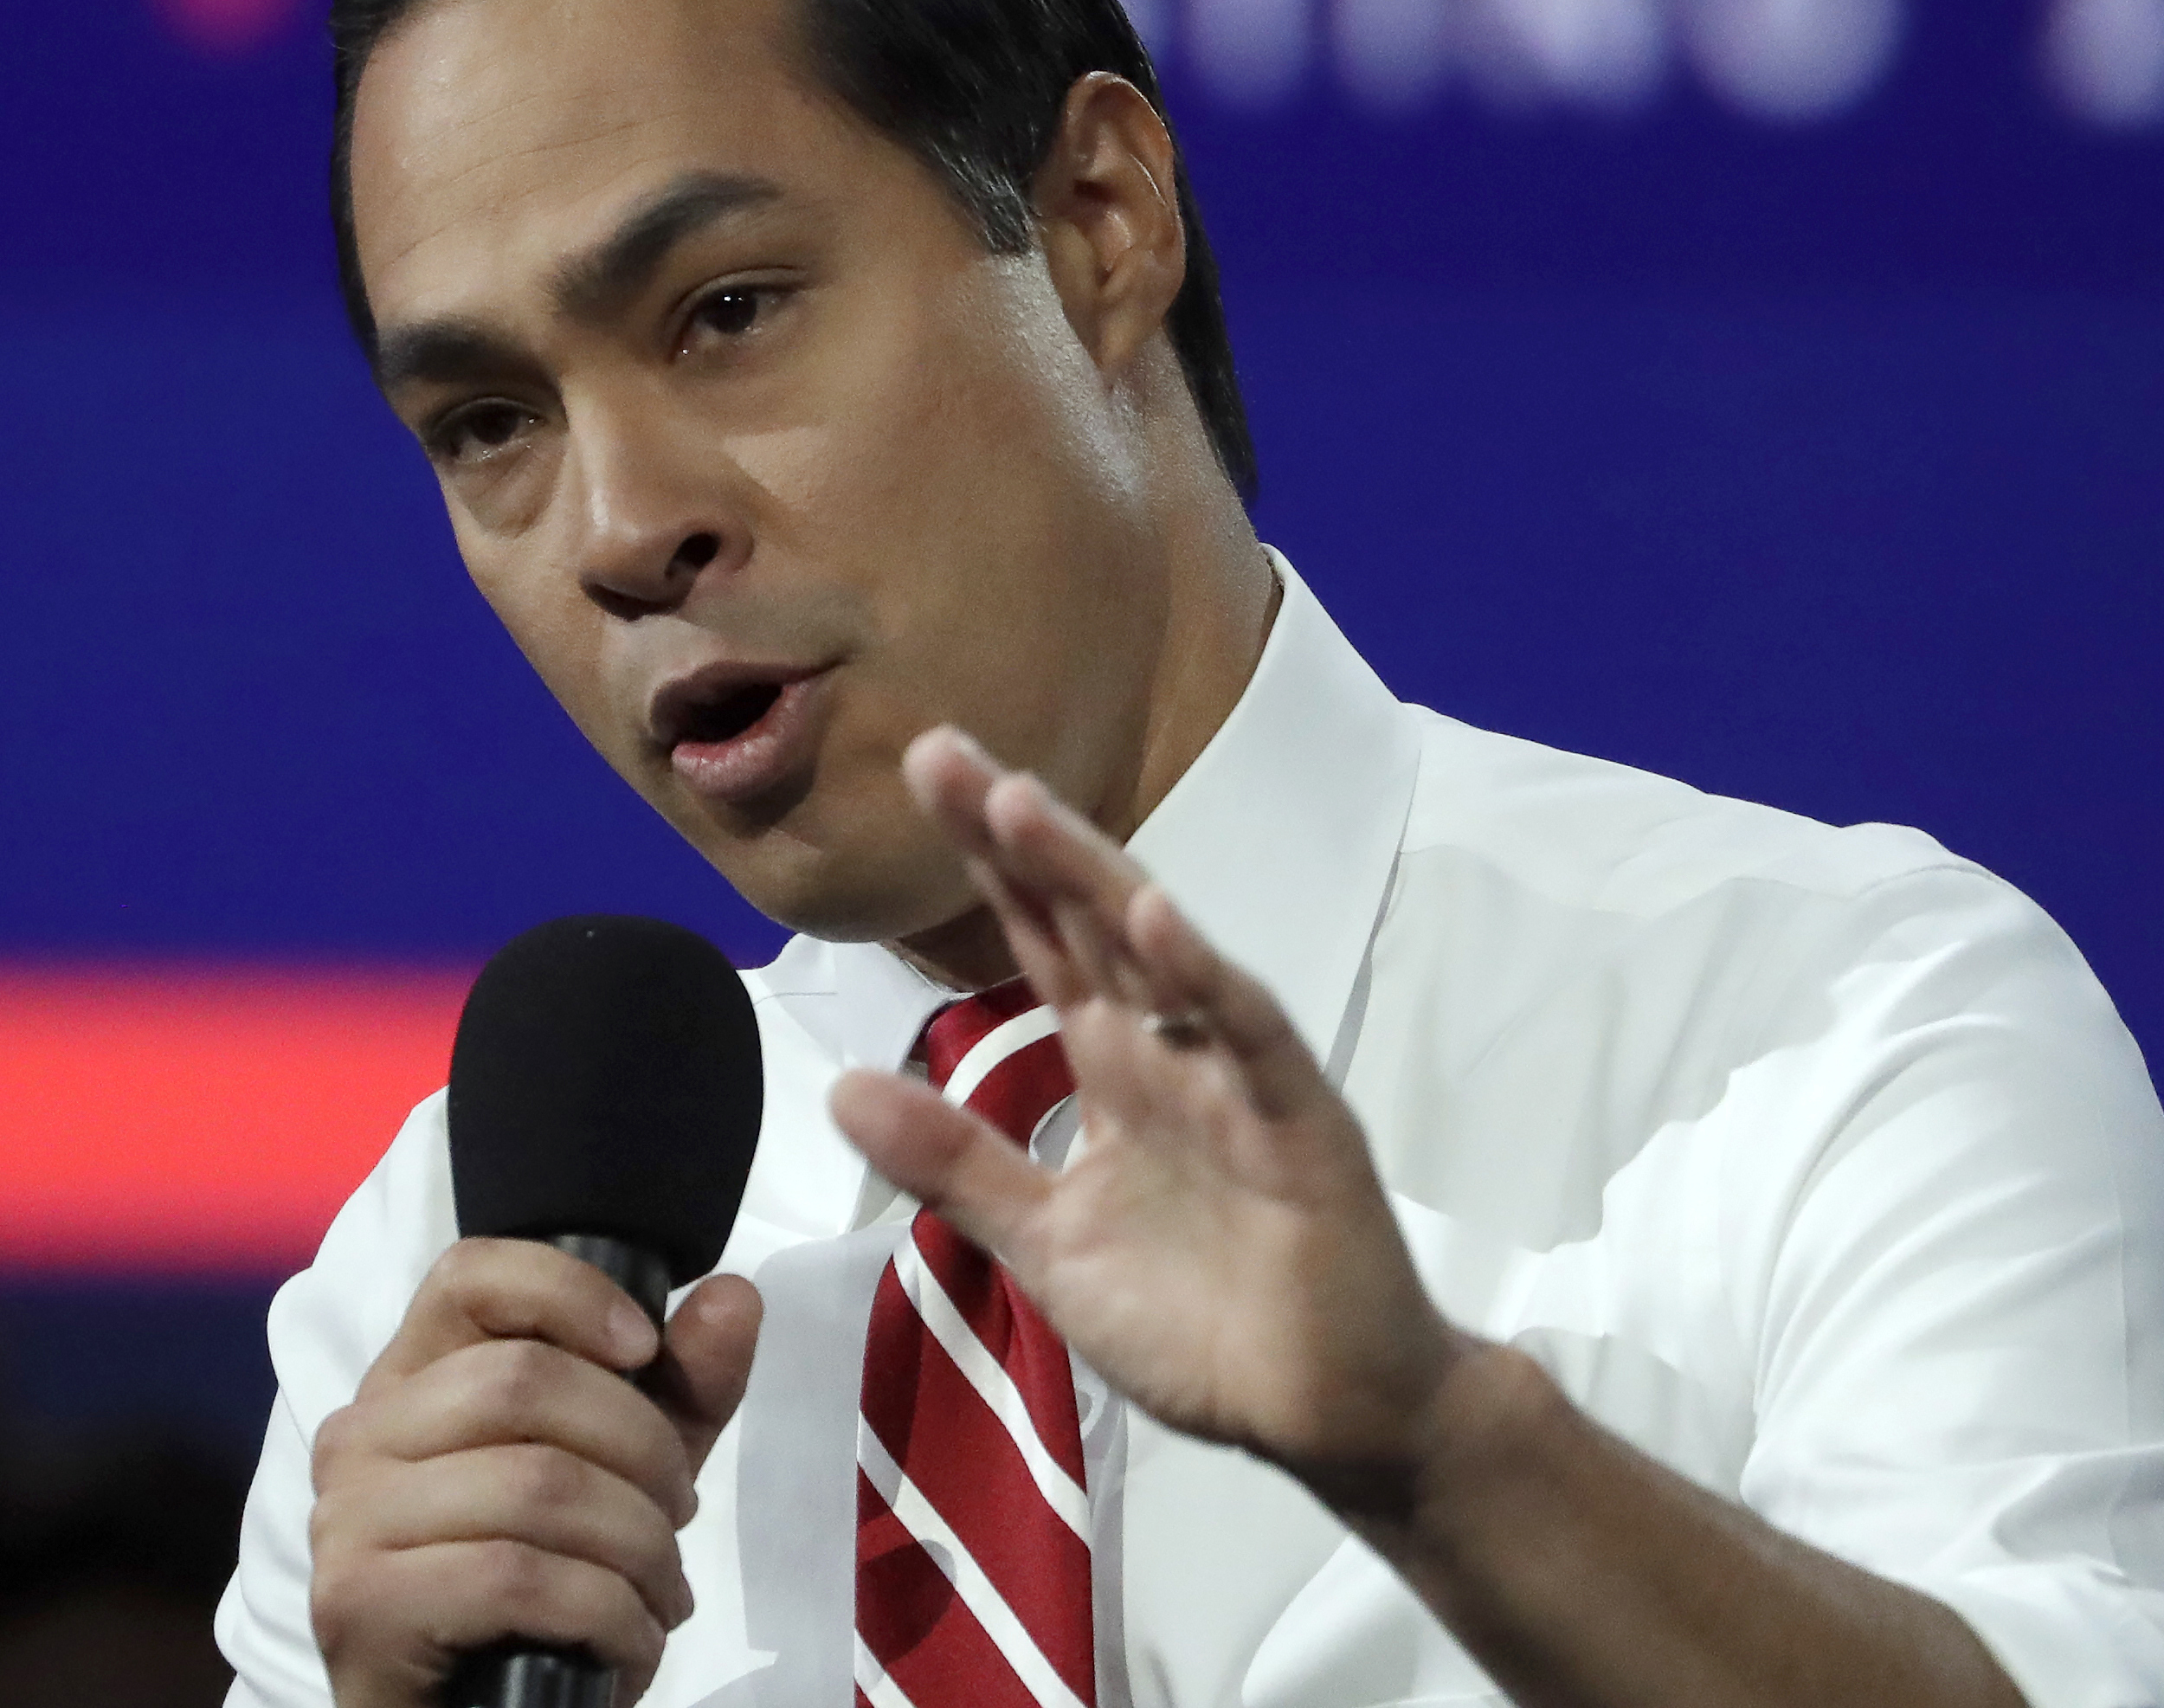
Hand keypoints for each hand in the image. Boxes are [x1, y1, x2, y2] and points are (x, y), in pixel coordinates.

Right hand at [308, 1237, 761, 1707]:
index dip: (570, 1292)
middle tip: (677, 1515)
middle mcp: (361, 1434)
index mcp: (410, 1381)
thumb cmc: (540, 1598)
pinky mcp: (360, 1603)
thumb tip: (735, 1297)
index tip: (646, 1350)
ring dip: (638, 1547)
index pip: (471, 1275)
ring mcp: (348, 1518)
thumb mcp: (625, 1476)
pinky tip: (628, 1643)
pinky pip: (517, 1578)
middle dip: (641, 1450)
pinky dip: (608, 1615)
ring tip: (660, 1593)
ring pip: (535, 1485)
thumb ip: (679, 1390)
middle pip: (524, 1381)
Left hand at [832, 727, 1476, 1514]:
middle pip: (1085, 919)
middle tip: (940, 751)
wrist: (1326, 1413)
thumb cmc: (1198, 1323)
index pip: (1040, 938)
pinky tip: (1155, 920)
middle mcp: (1172, 1048)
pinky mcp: (1301, 1125)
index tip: (925, 774)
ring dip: (1094, 879)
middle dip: (1018, 837)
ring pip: (1161, 956)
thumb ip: (956, 1164)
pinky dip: (1204, 976)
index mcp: (1114, 1065)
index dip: (985, 862)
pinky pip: (1250, 1038)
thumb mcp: (1045, 1244)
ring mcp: (1238, 1077)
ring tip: (1021, 805)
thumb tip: (838, 1086)